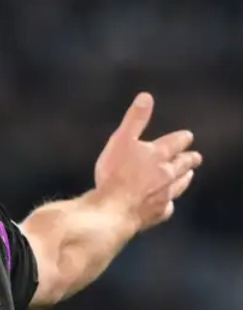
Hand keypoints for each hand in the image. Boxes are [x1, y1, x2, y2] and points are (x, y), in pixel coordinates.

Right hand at [93, 92, 202, 231]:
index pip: (176, 142)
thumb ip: (135, 119)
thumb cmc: (115, 173)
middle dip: (190, 159)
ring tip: (189, 175)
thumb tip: (146, 97)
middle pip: (183, 164)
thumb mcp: (121, 140)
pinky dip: (169, 202)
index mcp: (159, 154)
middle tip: (196, 157)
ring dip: (185, 178)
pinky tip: (168, 202)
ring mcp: (165, 194)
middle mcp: (167, 174)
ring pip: (180, 185)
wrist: (114, 208)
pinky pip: (168, 206)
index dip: (182, 138)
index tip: (188, 136)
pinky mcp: (158, 212)